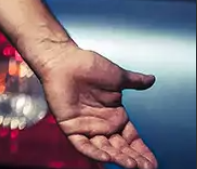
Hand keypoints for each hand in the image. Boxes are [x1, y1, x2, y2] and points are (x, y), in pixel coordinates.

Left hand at [35, 42, 157, 167]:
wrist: (63, 59)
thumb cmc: (87, 65)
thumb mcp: (117, 76)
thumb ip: (134, 82)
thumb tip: (151, 79)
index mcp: (115, 115)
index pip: (131, 139)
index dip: (142, 151)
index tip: (153, 163)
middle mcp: (102, 124)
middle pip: (120, 148)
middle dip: (133, 158)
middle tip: (146, 168)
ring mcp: (86, 126)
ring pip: (104, 148)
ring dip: (117, 157)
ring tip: (131, 164)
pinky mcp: (70, 126)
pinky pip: (82, 144)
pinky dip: (93, 152)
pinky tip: (106, 158)